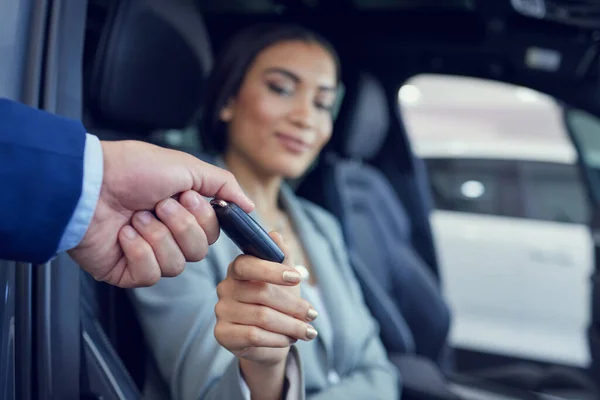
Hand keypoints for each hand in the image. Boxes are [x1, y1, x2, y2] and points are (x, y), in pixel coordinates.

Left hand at [67, 140, 253, 287]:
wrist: (89, 184)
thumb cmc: (132, 169)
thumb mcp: (187, 166)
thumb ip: (223, 184)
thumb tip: (249, 206)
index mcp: (182, 213)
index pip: (213, 233)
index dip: (202, 218)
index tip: (184, 196)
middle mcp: (168, 235)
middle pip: (199, 251)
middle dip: (179, 225)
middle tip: (158, 205)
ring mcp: (148, 255)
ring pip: (177, 266)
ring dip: (157, 236)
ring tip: (137, 218)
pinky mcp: (127, 272)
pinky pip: (151, 275)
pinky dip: (139, 251)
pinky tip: (125, 234)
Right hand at [214, 232, 318, 367]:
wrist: (269, 340)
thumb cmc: (278, 304)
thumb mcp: (285, 279)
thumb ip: (281, 256)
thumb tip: (275, 235)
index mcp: (239, 268)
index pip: (248, 265)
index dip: (272, 270)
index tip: (298, 278)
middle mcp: (226, 287)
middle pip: (262, 294)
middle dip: (293, 306)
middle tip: (313, 314)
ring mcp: (222, 311)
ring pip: (261, 317)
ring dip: (290, 325)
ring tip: (307, 331)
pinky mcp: (222, 334)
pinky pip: (253, 335)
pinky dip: (278, 338)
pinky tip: (290, 339)